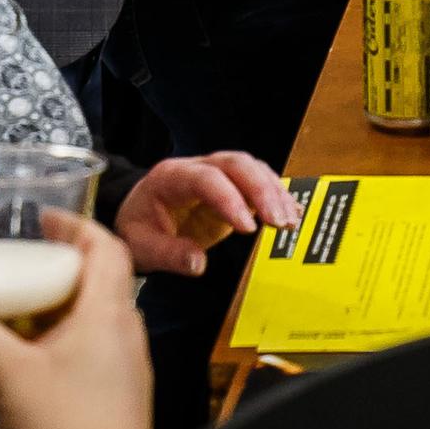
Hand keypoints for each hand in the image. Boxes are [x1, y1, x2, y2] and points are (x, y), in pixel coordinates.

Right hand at [0, 216, 153, 428]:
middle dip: (56, 268)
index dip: (76, 226)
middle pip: (99, 281)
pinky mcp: (113, 401)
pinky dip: (56, 342)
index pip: (108, 247)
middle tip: (13, 265)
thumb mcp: (6, 374)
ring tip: (9, 311)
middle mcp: (126, 335)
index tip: (40, 219)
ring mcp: (124, 370)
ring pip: (92, 320)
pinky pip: (87, 352)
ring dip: (54, 307)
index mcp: (112, 314)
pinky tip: (20, 363)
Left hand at [114, 150, 298, 274]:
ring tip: (289, 221)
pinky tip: (292, 213)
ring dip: (274, 192)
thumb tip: (198, 265)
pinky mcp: (231, 186)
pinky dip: (277, 195)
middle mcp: (197, 167)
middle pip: (236, 164)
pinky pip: (258, 181)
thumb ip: (168, 254)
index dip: (230, 200)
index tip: (247, 228)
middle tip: (278, 221)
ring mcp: (216, 173)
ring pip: (252, 168)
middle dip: (262, 190)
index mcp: (171, 177)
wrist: (137, 214)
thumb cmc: (138, 226)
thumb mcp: (140, 246)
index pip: (206, 180)